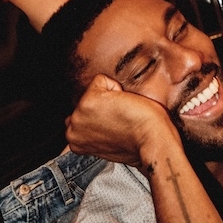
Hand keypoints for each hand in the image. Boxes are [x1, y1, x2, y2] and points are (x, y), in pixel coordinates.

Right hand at [65, 74, 183, 168]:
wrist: (149, 140)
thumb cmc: (137, 142)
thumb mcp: (108, 143)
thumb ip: (95, 132)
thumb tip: (97, 119)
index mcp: (76, 141)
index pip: (83, 115)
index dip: (103, 116)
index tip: (114, 127)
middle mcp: (73, 130)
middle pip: (87, 101)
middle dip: (104, 106)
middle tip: (119, 122)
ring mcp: (79, 115)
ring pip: (94, 90)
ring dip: (110, 98)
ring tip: (120, 115)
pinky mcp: (89, 100)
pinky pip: (101, 79)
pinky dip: (116, 87)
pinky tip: (123, 106)